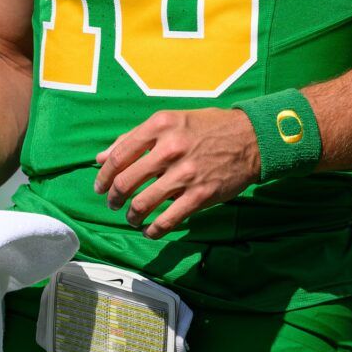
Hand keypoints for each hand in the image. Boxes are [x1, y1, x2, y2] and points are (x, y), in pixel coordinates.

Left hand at [92, 108, 259, 238]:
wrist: (250, 138)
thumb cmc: (207, 127)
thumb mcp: (171, 121)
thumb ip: (134, 138)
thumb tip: (101, 158)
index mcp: (160, 126)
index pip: (119, 154)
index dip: (104, 175)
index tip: (100, 185)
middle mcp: (169, 148)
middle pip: (126, 181)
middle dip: (113, 198)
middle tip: (112, 203)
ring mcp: (185, 174)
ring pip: (143, 203)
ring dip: (131, 216)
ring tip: (132, 218)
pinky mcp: (199, 195)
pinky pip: (167, 220)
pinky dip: (153, 230)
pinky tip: (150, 231)